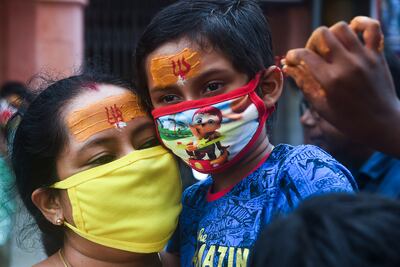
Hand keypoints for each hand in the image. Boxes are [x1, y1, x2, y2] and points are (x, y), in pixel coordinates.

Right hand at [283, 16, 399, 155]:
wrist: (382, 124)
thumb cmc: (348, 120)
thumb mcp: (321, 106)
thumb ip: (304, 84)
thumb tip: (288, 68)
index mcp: (331, 80)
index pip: (305, 56)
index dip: (293, 55)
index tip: (290, 59)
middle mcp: (347, 65)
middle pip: (322, 34)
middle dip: (311, 42)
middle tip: (312, 54)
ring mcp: (364, 57)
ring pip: (342, 28)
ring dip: (331, 34)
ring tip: (330, 46)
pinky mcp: (377, 55)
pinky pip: (372, 28)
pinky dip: (360, 23)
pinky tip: (352, 30)